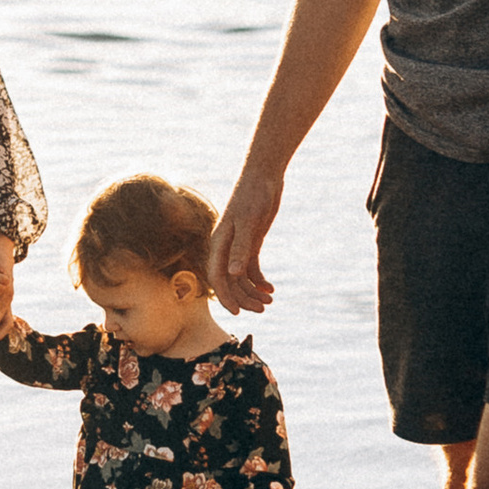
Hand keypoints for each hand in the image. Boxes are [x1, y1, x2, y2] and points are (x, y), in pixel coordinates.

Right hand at [209, 165, 281, 313]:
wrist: (264, 176)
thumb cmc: (253, 195)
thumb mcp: (249, 222)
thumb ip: (242, 249)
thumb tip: (234, 275)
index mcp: (219, 243)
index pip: (217, 277)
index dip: (225, 296)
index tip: (237, 313)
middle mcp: (226, 247)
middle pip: (230, 281)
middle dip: (244, 297)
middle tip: (263, 309)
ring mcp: (239, 245)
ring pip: (241, 277)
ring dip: (253, 291)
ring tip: (270, 301)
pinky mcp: (251, 242)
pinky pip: (251, 268)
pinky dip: (260, 280)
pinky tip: (271, 289)